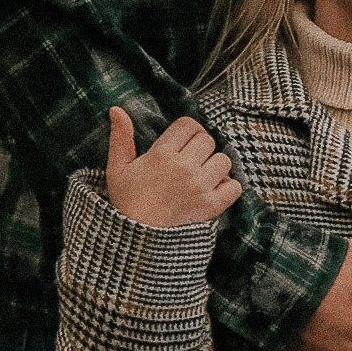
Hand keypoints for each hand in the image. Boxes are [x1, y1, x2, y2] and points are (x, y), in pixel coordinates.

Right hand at [106, 109, 242, 228]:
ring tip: (201, 175)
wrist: (136, 241)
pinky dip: (228, 186)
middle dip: (200, 147)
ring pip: (224, 161)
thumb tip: (117, 109)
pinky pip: (234, 187)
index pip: (188, 125)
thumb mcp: (117, 168)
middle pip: (207, 141)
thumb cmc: (126, 202)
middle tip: (189, 160)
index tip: (183, 141)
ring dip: (215, 165)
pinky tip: (213, 190)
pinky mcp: (211, 207)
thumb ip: (120, 137)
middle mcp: (184, 168)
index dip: (188, 130)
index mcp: (161, 155)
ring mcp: (200, 188)